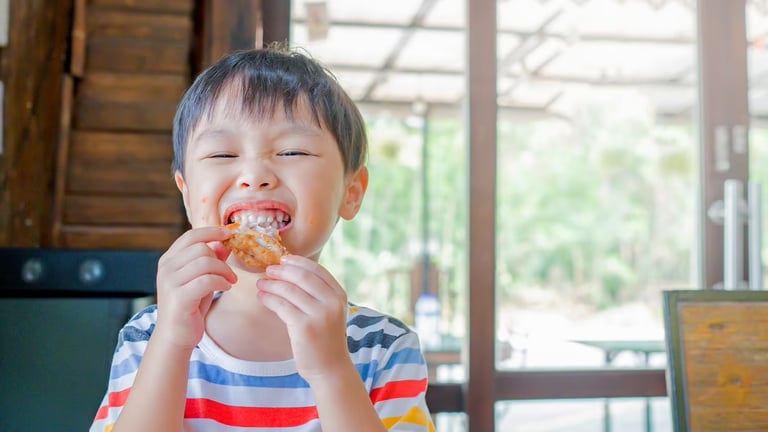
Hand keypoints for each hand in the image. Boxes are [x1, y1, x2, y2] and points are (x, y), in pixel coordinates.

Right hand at [154, 226, 235, 349]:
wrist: (175, 336)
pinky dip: (221, 282)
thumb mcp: (201, 278)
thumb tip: (224, 243)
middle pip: (201, 248)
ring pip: (205, 262)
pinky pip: (206, 280)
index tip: (229, 233)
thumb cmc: (190, 306)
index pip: (190, 236)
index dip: (211, 232)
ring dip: (224, 271)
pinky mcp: (179, 297)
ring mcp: (170, 282)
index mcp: (168, 260)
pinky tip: (225, 288)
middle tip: (230, 274)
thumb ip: (210, 261)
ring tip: (229, 282)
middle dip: (221, 259)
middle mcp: (166, 268)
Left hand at [256, 255, 349, 381]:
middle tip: (268, 270)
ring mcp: (319, 315)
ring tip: (261, 284)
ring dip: (271, 284)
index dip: (297, 262)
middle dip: (282, 271)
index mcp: (339, 295)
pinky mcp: (304, 327)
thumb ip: (318, 293)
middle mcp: (332, 302)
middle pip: (302, 276)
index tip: (283, 260)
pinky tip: (262, 297)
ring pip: (289, 290)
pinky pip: (281, 306)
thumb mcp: (330, 311)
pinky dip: (269, 299)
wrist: (330, 368)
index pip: (317, 270)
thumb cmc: (325, 338)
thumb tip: (291, 271)